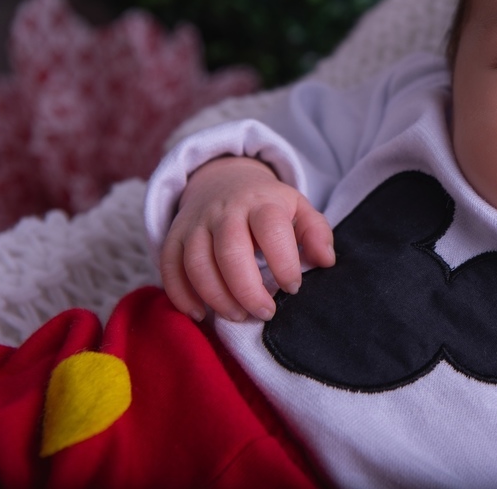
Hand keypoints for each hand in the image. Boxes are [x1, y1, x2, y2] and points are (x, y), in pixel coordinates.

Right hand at [161, 156, 335, 322]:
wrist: (224, 180)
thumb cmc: (268, 205)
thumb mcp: (299, 209)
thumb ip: (316, 232)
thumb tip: (326, 261)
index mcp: (262, 201)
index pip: (271, 230)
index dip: (284, 263)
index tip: (293, 287)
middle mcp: (225, 210)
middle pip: (230, 252)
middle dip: (248, 290)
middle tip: (266, 312)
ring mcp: (196, 223)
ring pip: (198, 264)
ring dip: (217, 298)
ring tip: (239, 316)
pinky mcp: (174, 237)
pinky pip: (170, 268)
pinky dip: (181, 295)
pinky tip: (201, 314)